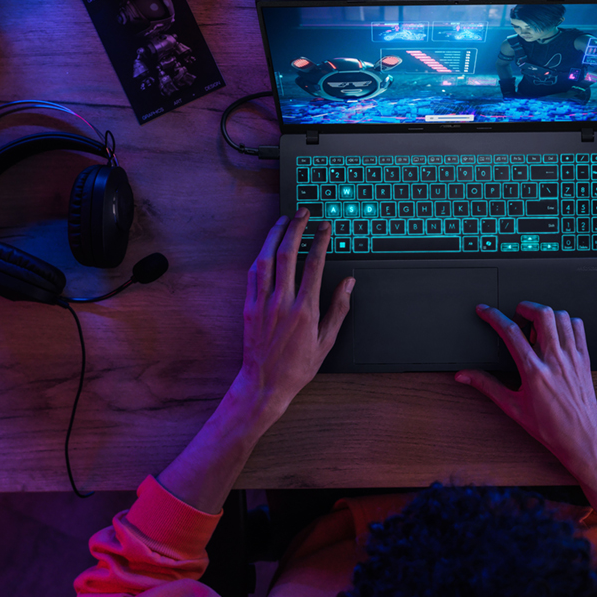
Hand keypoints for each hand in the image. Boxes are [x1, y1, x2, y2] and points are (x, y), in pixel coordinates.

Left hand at [233, 209, 353, 419]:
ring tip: (283, 220)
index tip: (325, 227)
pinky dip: (260, 256)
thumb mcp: (327, 342)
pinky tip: (266, 246)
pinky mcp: (248, 307)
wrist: (264, 384)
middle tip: (303, 212)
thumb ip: (339, 309)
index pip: (314, 265)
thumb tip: (348, 284)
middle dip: (296, 228)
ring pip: (267, 259)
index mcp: (305, 310)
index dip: (320, 241)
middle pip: (288, 254)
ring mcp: (262, 303)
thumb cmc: (297, 366)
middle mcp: (282, 302)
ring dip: (275, 235)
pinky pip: (253, 274)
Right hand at [456, 301, 596, 476]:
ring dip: (546, 314)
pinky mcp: (585, 358)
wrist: (580, 438)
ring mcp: (572, 357)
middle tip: (516, 316)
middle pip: (541, 314)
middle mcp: (555, 360)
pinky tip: (556, 334)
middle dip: (524, 307)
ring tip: (536, 327)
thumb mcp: (512, 407)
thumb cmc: (548, 426)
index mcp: (533, 372)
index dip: (493, 316)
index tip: (484, 310)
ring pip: (561, 316)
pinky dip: (566, 322)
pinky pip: (578, 326)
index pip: (510, 332)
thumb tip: (464, 376)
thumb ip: (486, 386)